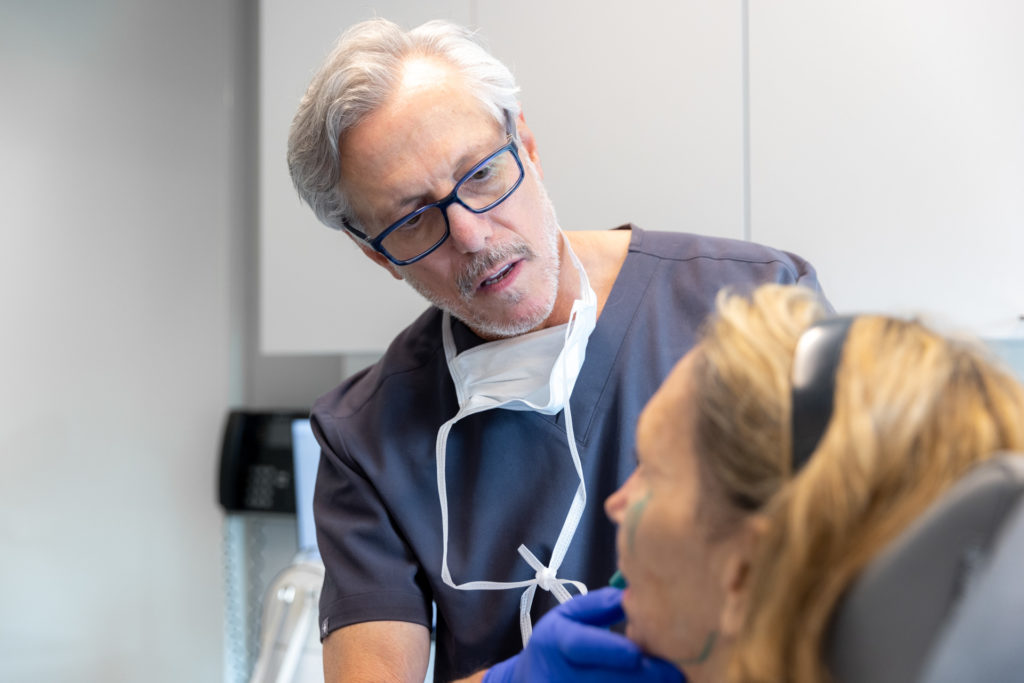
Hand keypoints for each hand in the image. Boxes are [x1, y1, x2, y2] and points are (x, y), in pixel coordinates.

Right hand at [483, 587, 683, 682]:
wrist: (529, 680)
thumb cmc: (556, 644)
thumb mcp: (567, 616)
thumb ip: (599, 605)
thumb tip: (634, 595)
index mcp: (556, 640)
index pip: (581, 645)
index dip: (610, 650)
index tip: (639, 653)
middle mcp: (557, 675)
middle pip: (604, 680)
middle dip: (645, 677)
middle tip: (676, 672)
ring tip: (670, 680)